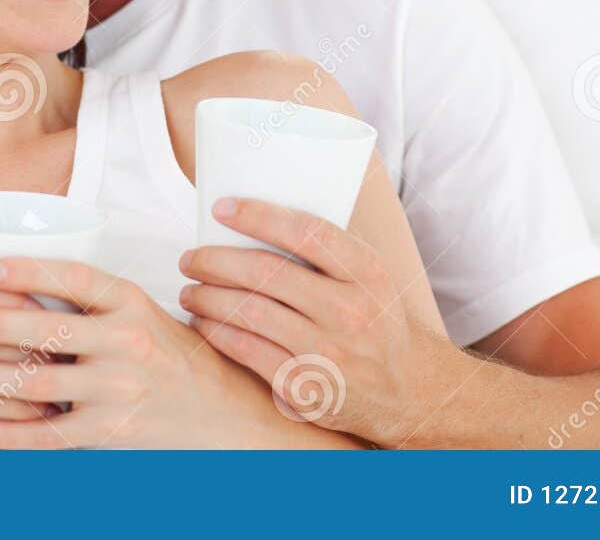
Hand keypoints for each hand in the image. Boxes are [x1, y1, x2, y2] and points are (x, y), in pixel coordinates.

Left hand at [0, 258, 317, 448]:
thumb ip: (96, 306)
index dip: (28, 273)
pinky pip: (49, 436)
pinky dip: (8, 434)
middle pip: (47, 332)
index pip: (75, 279)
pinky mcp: (112, 433)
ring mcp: (119, 390)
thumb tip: (25, 287)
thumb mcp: (147, 316)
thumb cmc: (178, 361)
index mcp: (133, 304)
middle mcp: (126, 343)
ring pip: (38, 385)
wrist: (226, 416)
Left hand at [177, 197, 450, 446]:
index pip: (306, 231)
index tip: (220, 208)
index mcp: (366, 272)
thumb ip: (325, 251)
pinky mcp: (305, 387)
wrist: (410, 390)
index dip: (257, 215)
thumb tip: (254, 220)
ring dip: (207, 297)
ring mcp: (327, 352)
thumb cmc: (376, 320)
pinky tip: (204, 323)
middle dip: (215, 260)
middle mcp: (349, 311)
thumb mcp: (368, 276)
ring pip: (248, 313)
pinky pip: (247, 352)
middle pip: (265, 273)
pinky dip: (216, 333)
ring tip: (189, 290)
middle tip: (190, 257)